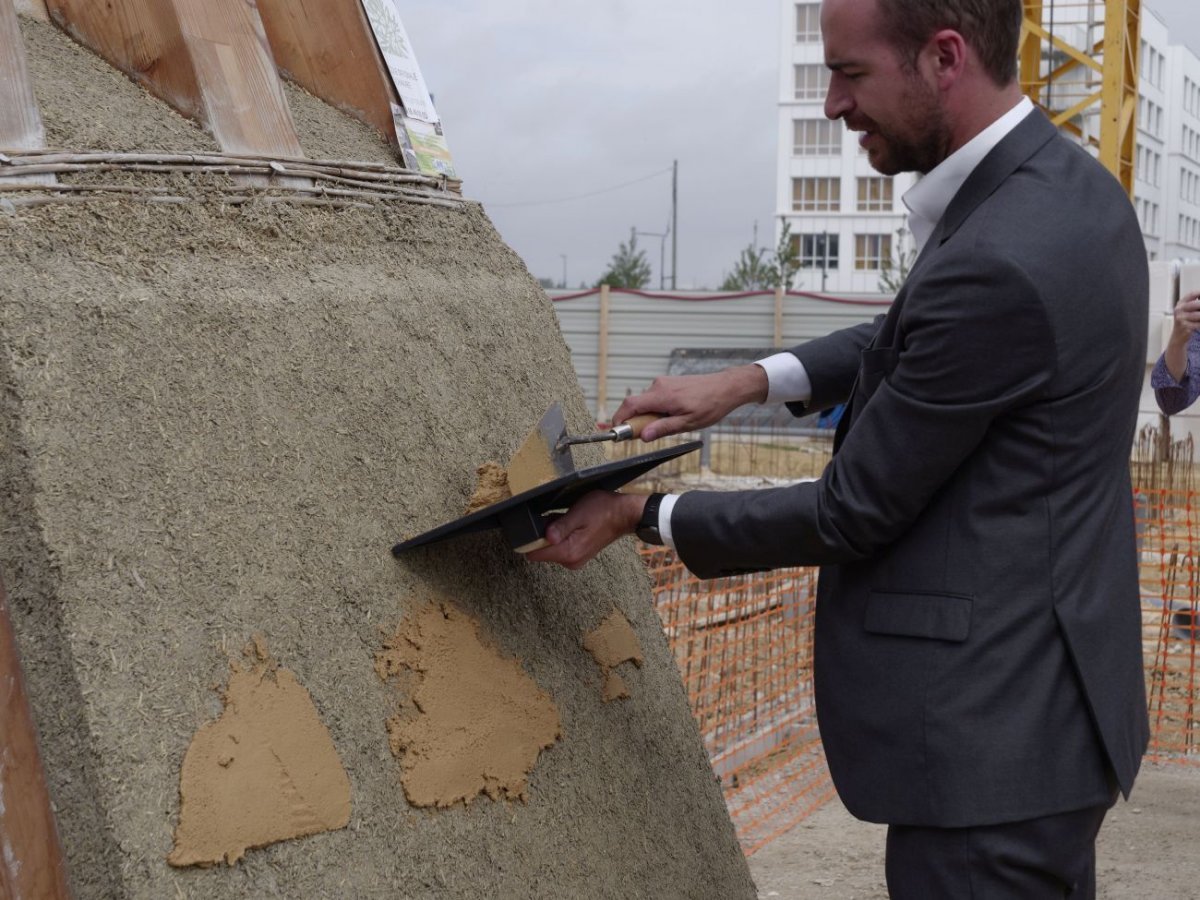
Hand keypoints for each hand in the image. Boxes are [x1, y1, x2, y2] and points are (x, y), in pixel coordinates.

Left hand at [524, 491, 645, 569]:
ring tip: (568, 519)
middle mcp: (570, 561)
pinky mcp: (578, 554)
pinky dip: (561, 536)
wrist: (624, 514)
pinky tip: (572, 524)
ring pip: (551, 547)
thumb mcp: (578, 513)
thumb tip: (545, 536)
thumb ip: (560, 526)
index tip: (538, 525)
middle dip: (544, 534)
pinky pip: (561, 547)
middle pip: (542, 551)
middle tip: (558, 518)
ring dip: (553, 534)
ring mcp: (575, 559)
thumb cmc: (603, 510)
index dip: (531, 539)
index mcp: (568, 552)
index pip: (534, 554)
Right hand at [611, 364, 768, 441]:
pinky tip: (671, 416)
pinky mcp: (668, 384)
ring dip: (648, 416)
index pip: (630, 405)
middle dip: (636, 421)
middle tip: (647, 435)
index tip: (617, 432)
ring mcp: (663, 383)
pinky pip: (653, 398)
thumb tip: (643, 436)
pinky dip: (655, 410)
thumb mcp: (688, 423)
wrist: (726, 387)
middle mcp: (658, 386)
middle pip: (635, 405)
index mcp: (662, 395)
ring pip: (645, 403)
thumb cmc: (711, 404)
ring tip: (668, 424)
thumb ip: (663, 429)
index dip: (619, 419)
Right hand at [1166, 292, 1199, 380]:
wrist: (1178, 338)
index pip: (1192, 294)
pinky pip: (1199, 324)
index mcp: (1179, 304)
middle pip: (1197, 304)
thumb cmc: (1185, 322)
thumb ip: (1194, 304)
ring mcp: (1181, 319)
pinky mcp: (1185, 327)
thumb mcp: (1186, 311)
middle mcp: (1178, 310)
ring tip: (1199, 319)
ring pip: (1199, 315)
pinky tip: (1199, 325)